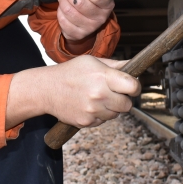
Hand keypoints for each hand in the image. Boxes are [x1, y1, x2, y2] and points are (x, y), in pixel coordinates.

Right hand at [6, 55, 140, 128]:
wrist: (46, 89)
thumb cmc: (70, 72)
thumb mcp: (92, 61)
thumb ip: (115, 65)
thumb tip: (134, 66)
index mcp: (102, 76)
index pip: (132, 87)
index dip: (135, 87)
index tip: (132, 87)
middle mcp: (99, 94)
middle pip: (127, 105)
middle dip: (124, 99)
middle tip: (115, 93)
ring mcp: (92, 110)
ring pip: (116, 114)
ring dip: (112, 108)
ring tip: (98, 98)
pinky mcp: (86, 122)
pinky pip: (103, 121)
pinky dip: (100, 115)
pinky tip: (89, 105)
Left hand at [56, 0, 114, 41]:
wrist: (88, 25)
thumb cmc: (92, 2)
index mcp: (107, 5)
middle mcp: (100, 18)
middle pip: (80, 3)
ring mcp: (89, 28)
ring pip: (69, 11)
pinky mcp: (77, 34)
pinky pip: (63, 21)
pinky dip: (59, 12)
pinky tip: (61, 6)